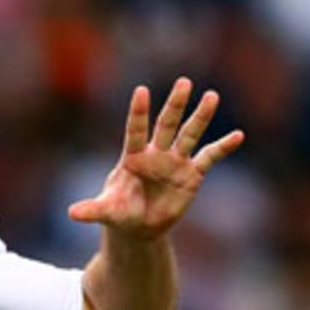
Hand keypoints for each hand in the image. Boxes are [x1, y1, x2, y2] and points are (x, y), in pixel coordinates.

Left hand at [68, 78, 244, 238]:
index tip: (141, 91)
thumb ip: (92, 210)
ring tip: (212, 96)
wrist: (139, 227)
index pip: (136, 131)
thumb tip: (71, 213)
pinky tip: (238, 136)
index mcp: (132, 158)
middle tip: (184, 82)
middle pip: (166, 125)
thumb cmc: (119, 213)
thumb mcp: (107, 212)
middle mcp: (155, 154)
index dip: (139, 113)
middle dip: (175, 105)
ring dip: (200, 117)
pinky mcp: (191, 175)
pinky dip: (222, 147)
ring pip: (189, 134)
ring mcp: (175, 162)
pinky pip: (209, 157)